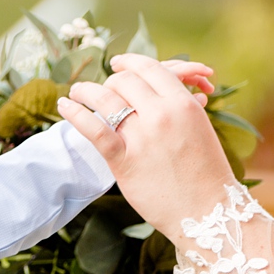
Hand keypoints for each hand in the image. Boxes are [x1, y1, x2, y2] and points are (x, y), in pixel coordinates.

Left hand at [57, 53, 237, 239]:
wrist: (208, 211)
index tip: (120, 63)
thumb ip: (180, 108)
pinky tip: (65, 106)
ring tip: (76, 91)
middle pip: (126, 81)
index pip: (151, 68)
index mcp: (183, 104)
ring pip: (106, 99)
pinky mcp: (123, 160)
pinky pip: (94, 129)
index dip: (131, 62)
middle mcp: (162, 114)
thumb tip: (163, 94)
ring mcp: (142, 137)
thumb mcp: (200, 130)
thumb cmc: (207, 173)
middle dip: (112, 81)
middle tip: (103, 88)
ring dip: (86, 91)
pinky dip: (76, 114)